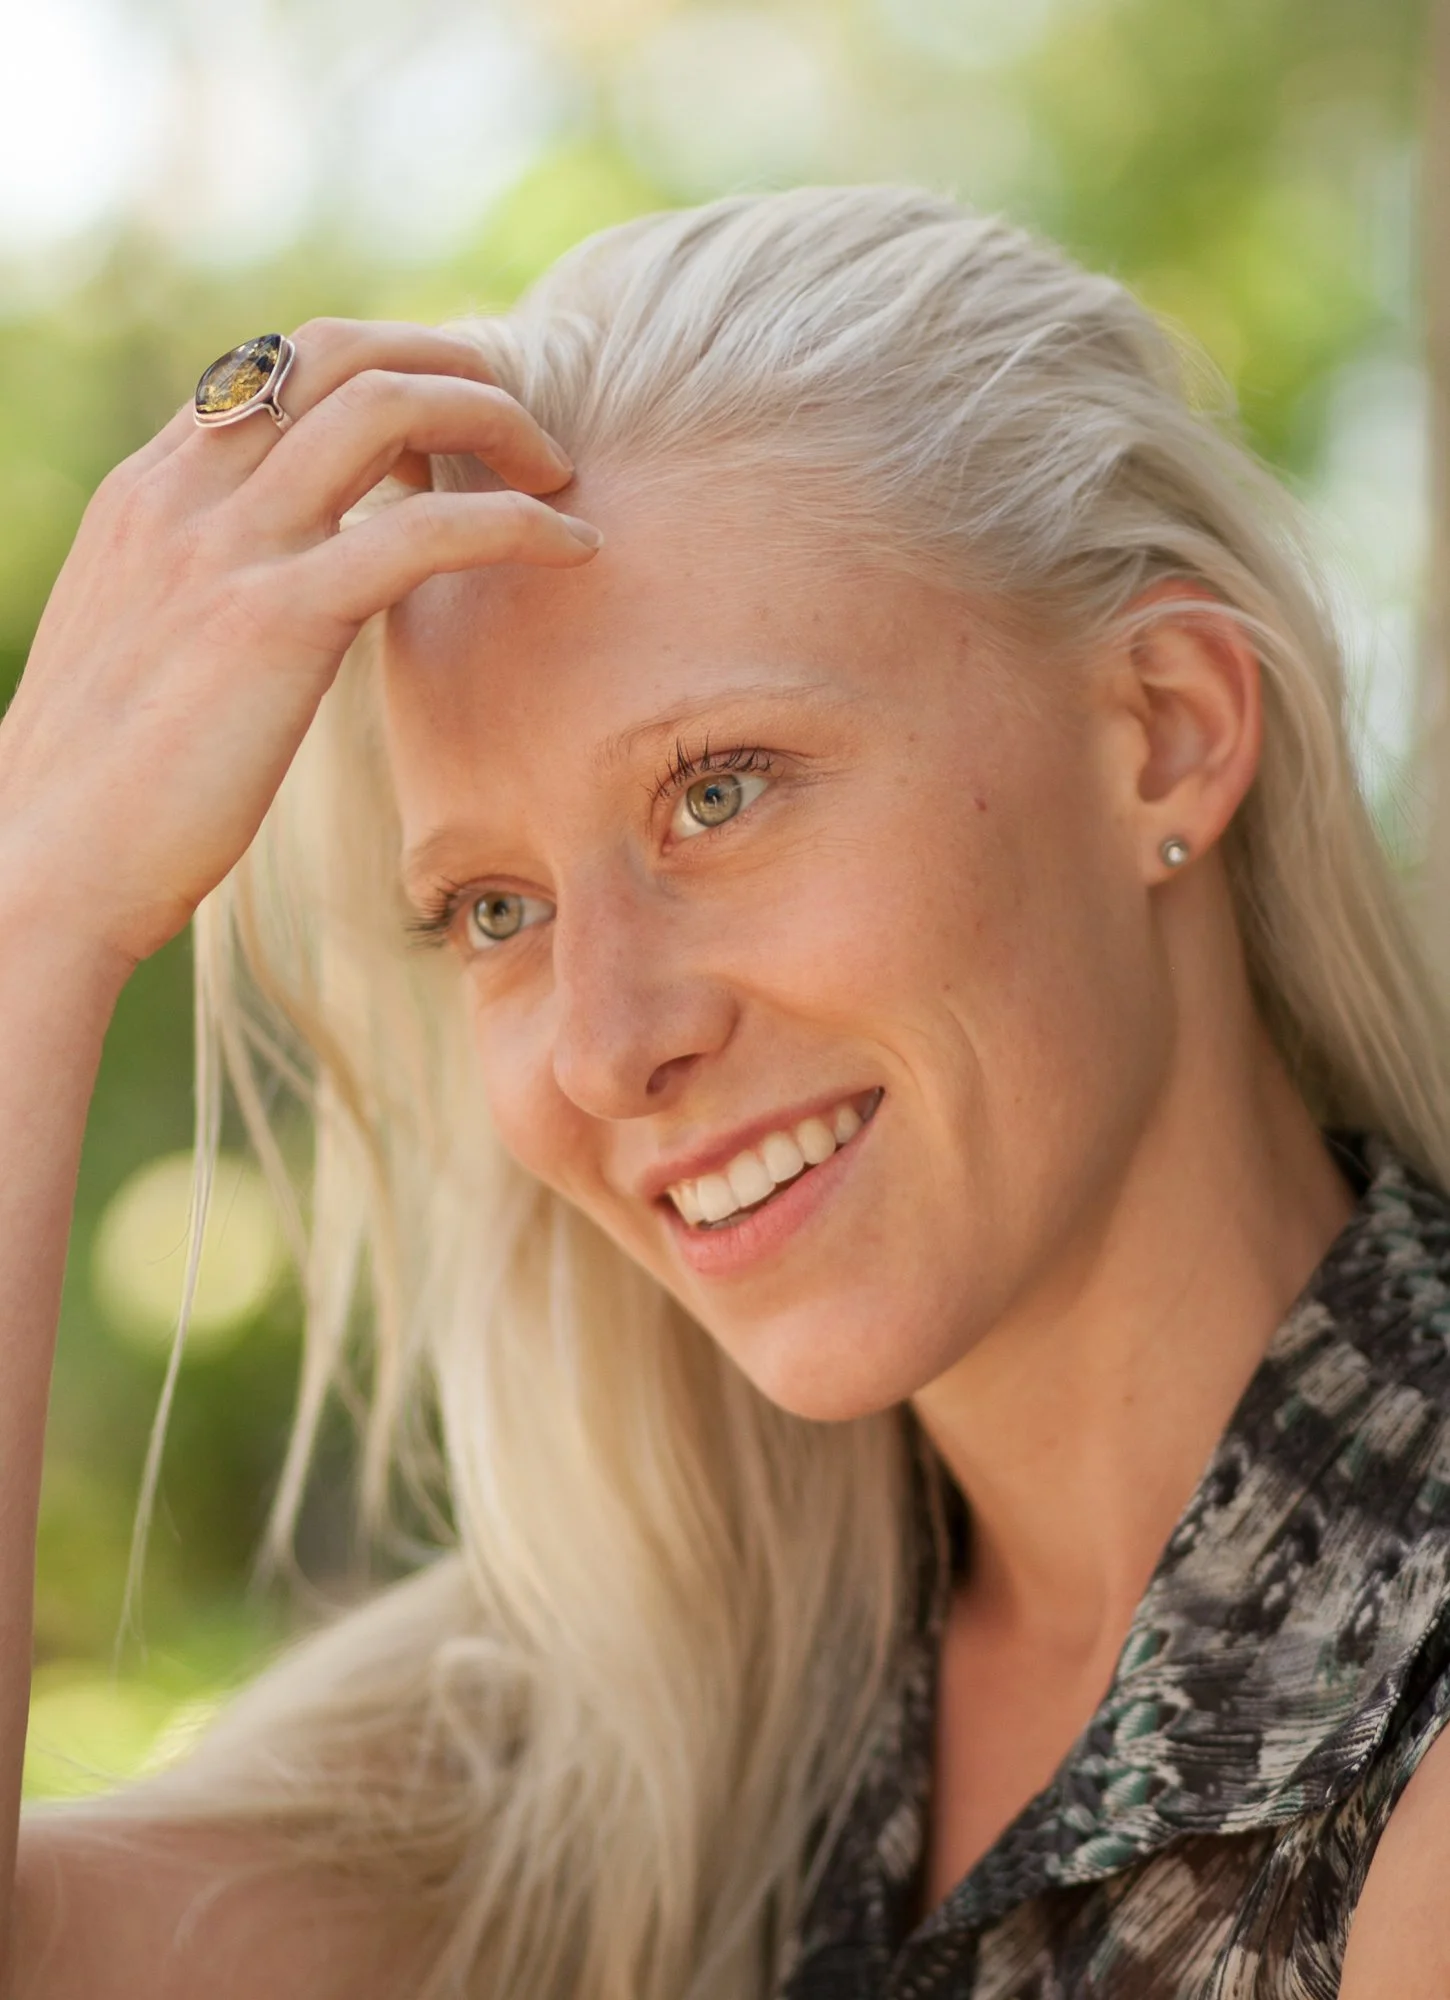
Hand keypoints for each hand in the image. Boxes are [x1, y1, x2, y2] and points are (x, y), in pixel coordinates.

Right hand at [0, 318, 600, 974]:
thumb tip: (275, 594)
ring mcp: (227, 548)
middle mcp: (182, 494)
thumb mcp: (141, 649)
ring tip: (559, 466)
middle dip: (450, 357)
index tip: (450, 418)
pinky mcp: (277, 619)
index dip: (381, 368)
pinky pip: (427, 530)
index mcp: (147, 493)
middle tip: (524, 413)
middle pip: (336, 349)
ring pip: (387, 406)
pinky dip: (520, 522)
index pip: (275, 368)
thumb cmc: (102, 789)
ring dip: (495, 417)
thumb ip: (201, 590)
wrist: (46, 867)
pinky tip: (576, 548)